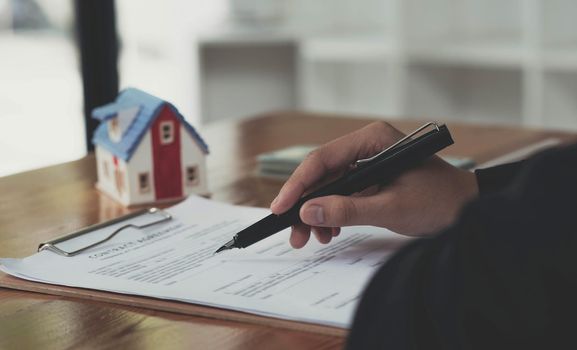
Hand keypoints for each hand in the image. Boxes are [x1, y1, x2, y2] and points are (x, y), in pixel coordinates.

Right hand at [270, 121, 478, 247]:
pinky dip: (332, 213)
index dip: (297, 185)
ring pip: (328, 185)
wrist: (469, 209)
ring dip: (317, 212)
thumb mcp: (392, 208)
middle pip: (321, 173)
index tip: (281, 208)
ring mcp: (367, 161)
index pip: (323, 159)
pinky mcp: (370, 177)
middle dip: (305, 204)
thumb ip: (347, 210)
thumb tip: (307, 212)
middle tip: (294, 234)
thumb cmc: (441, 202)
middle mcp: (366, 145)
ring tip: (314, 238)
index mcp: (372, 139)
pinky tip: (330, 231)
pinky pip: (341, 193)